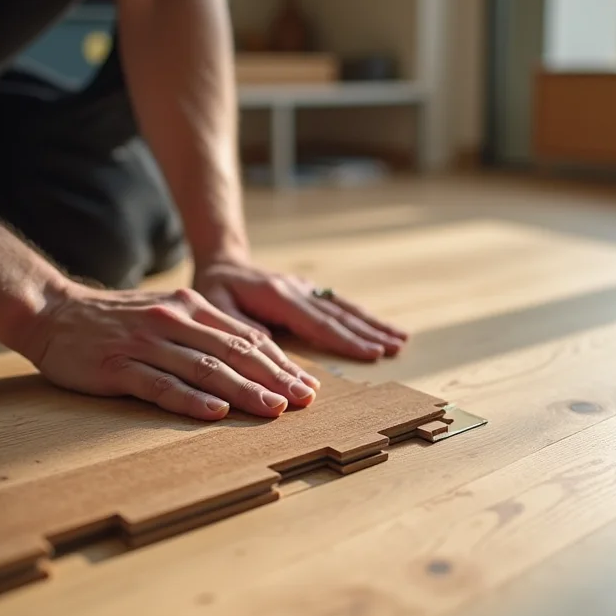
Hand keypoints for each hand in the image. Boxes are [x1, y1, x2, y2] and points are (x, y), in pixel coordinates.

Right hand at [24, 282, 320, 420]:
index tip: (307, 384)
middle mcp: (174, 319)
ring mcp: (145, 341)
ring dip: (243, 390)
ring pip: (204, 368)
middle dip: (274, 378)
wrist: (53, 311)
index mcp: (191, 307)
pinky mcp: (117, 365)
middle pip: (234, 352)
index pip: (247, 337)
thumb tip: (256, 355)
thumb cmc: (120, 319)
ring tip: (274, 410)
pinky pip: (159, 384)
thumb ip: (207, 331)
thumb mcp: (169, 313)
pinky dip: (190, 398)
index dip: (280, 362)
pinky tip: (216, 412)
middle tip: (304, 400)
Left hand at [193, 261, 407, 360]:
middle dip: (370, 333)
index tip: (372, 354)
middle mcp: (297, 289)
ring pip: (344, 308)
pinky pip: (338, 304)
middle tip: (397, 347)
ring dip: (373, 324)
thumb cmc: (215, 288)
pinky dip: (361, 316)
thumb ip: (242, 328)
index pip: (318, 323)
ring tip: (400, 338)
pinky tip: (378, 326)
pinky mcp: (308, 291)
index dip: (346, 340)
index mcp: (277, 295)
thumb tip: (271, 348)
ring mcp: (305, 289)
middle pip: (339, 314)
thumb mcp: (215, 306)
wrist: (222, 262)